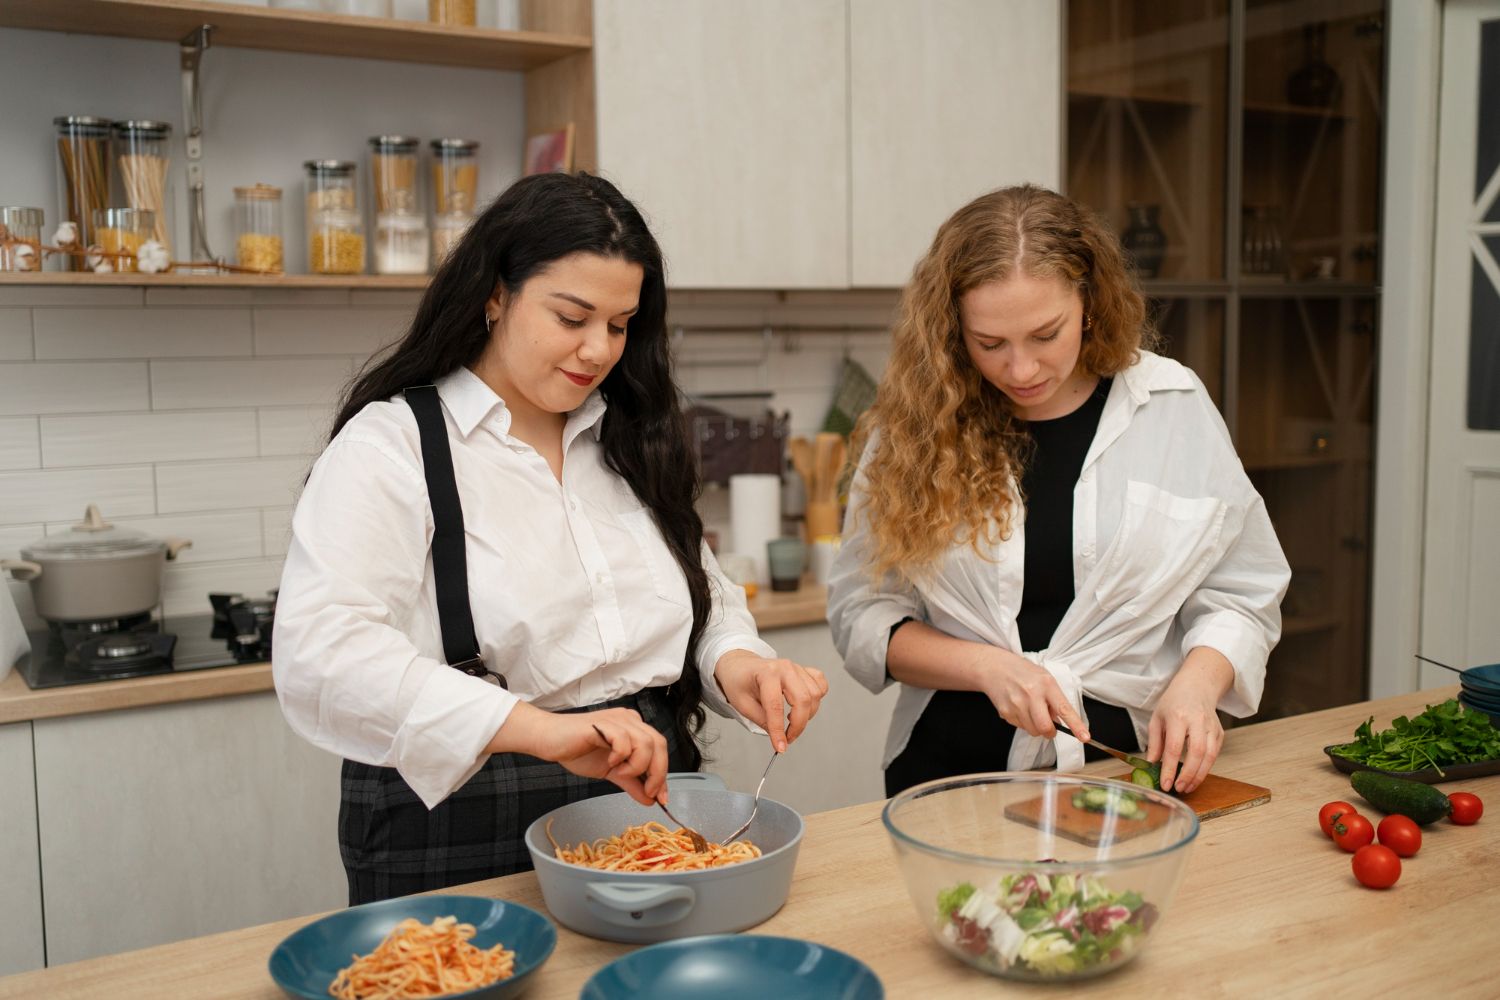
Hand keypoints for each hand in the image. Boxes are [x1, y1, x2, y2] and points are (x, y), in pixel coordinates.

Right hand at [488, 702, 668, 805]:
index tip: (661, 798)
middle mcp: (629, 720)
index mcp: (634, 729)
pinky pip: (623, 739)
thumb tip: (650, 800)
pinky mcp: (602, 724)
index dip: (663, 774)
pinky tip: (609, 762)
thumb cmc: (577, 751)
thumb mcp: (611, 772)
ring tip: (622, 774)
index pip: (659, 749)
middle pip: (658, 744)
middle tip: (648, 791)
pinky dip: (621, 756)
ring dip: (638, 765)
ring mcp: (616, 720)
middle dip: (657, 773)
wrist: (549, 740)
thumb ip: (631, 784)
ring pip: (645, 742)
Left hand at [714, 649, 828, 752]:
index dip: (779, 730)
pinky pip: (820, 684)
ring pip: (814, 695)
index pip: (776, 706)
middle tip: (788, 738)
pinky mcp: (804, 671)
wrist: (741, 665)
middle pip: (803, 699)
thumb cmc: (739, 682)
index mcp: (766, 673)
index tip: (780, 747)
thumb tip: (780, 737)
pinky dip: (818, 699)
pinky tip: (805, 707)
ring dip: (807, 715)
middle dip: (798, 725)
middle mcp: (785, 667)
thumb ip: (762, 721)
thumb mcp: (743, 704)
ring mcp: (797, 668)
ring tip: (791, 721)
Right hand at [978, 648, 1089, 741]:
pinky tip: (1019, 707)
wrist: (994, 667)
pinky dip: (1023, 722)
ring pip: (1033, 731)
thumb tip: (1060, 723)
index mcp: (1046, 684)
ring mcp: (1016, 704)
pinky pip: (1021, 727)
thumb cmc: (1023, 672)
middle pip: (1046, 727)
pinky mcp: (1005, 712)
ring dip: (1036, 726)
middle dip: (1050, 732)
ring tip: (1030, 710)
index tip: (1085, 737)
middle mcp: (1031, 694)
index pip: (1064, 709)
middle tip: (1050, 727)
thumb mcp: (1044, 678)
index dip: (1076, 725)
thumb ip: (1054, 699)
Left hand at [1147, 647, 1234, 792]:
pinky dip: (1206, 768)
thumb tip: (1152, 764)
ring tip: (1187, 787)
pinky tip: (1196, 776)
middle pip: (1196, 753)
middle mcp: (1197, 721)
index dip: (1170, 768)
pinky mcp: (1219, 733)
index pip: (1174, 747)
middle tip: (1178, 788)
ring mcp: (1211, 727)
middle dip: (1188, 775)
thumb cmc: (1173, 703)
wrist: (1196, 687)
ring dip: (1199, 776)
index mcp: (1178, 717)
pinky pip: (1214, 754)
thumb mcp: (1156, 718)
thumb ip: (1154, 743)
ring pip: (1209, 756)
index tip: (1165, 784)